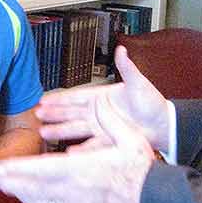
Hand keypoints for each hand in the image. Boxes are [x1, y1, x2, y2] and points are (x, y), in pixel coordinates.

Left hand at [0, 93, 155, 202]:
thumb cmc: (146, 176)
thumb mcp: (132, 139)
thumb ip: (111, 120)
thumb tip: (101, 103)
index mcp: (82, 170)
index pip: (41, 170)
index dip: (19, 170)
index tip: (2, 168)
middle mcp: (75, 193)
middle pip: (35, 190)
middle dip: (13, 184)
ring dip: (24, 198)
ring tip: (11, 190)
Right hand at [35, 46, 169, 148]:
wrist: (164, 125)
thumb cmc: (152, 102)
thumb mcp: (138, 83)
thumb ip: (127, 68)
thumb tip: (121, 50)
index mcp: (102, 96)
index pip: (76, 96)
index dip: (60, 98)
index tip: (44, 99)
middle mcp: (98, 112)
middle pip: (70, 113)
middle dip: (54, 113)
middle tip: (37, 114)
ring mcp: (102, 127)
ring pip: (76, 129)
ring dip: (61, 130)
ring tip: (45, 132)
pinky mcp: (109, 141)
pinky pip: (92, 145)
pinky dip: (81, 149)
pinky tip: (69, 152)